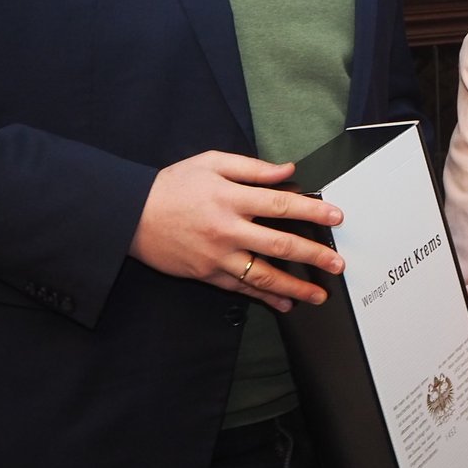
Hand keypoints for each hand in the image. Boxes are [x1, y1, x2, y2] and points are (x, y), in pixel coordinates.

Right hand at [129, 150, 344, 311]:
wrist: (128, 215)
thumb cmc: (172, 185)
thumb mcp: (211, 163)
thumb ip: (253, 168)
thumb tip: (288, 171)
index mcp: (231, 197)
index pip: (282, 205)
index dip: (313, 211)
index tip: (336, 217)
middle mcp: (227, 229)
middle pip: (280, 244)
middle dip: (314, 255)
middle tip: (338, 263)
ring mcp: (217, 255)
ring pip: (263, 275)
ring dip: (295, 287)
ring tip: (319, 294)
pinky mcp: (206, 274)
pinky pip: (241, 288)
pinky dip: (264, 298)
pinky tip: (285, 304)